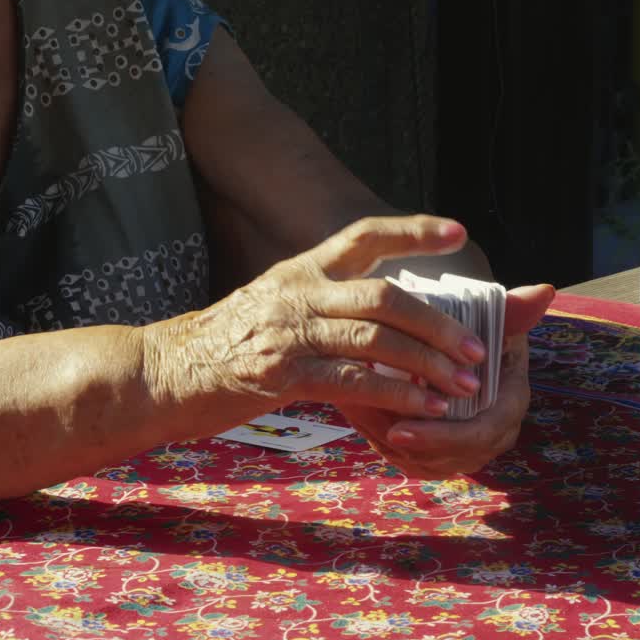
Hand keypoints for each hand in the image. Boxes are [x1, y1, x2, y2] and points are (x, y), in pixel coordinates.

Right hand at [161, 216, 488, 433]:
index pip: (364, 235)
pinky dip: (396, 394)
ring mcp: (288, 332)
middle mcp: (297, 292)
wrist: (162, 374)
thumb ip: (324, 305)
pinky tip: (424, 408)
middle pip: (384, 295)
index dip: (413, 232)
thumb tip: (382, 318)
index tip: (458, 233)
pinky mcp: (280, 375)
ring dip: (428, 363)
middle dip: (438, 323)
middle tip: (477, 348)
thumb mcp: (274, 307)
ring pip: (375, 338)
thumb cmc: (225, 347)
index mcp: (300, 269)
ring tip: (464, 383)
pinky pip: (352, 380)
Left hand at [338, 284, 555, 478]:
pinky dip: (388, 445)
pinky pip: (416, 461)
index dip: (442, 436)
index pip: (481, 433)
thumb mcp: (494, 317)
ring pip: (431, 463)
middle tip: (372, 431)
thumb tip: (543, 290)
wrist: (464, 348)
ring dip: (394, 445)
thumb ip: (512, 309)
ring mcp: (469, 447)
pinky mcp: (444, 453)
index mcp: (510, 401)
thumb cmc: (478, 331)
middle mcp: (495, 432)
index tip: (399, 428)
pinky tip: (361, 421)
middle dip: (414, 447)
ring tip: (359, 419)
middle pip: (456, 455)